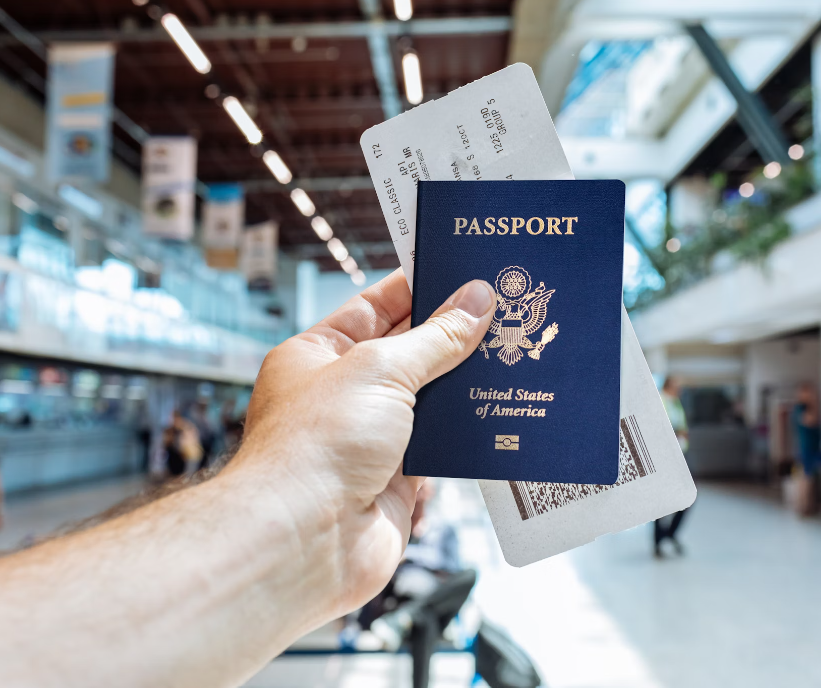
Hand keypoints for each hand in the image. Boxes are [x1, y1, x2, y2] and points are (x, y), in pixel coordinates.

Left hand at [230, 269, 493, 619]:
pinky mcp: (396, 482)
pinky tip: (500, 415)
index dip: (417, 287)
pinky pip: (441, 450)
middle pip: (407, 354)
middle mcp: (341, 396)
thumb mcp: (382, 369)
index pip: (374, 308)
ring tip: (515, 356)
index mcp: (318, 356)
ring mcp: (369, 441)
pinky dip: (466, 437)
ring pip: (429, 403)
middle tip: (504, 309)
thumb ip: (436, 338)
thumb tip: (476, 301)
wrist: (306, 539)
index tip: (462, 270)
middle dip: (452, 337)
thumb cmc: (316, 446)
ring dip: (465, 388)